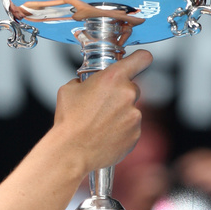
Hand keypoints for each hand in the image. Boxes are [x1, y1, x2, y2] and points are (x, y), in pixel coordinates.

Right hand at [53, 49, 152, 173]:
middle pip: (133, 88)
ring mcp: (134, 115)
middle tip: (103, 104)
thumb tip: (87, 83)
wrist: (72, 151)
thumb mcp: (69, 89)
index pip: (141, 58)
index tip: (138, 62)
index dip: (140, 59)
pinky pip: (131, 128)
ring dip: (120, 114)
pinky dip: (121, 130)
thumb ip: (84, 81)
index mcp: (113, 78)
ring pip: (131, 110)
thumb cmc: (69, 121)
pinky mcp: (136, 134)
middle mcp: (127, 94)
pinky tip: (105, 135)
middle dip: (121, 94)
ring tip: (100, 124)